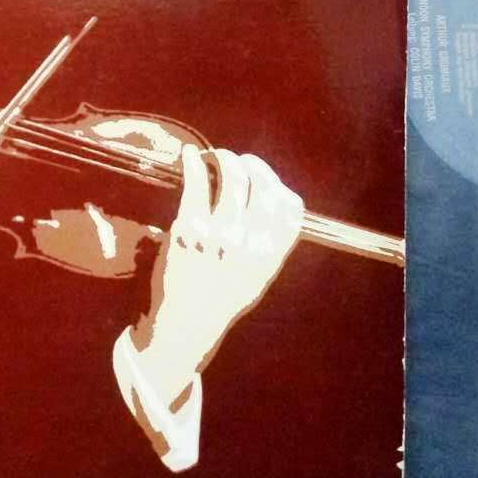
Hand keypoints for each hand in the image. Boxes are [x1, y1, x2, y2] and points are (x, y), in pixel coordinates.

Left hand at [133, 145, 302, 402]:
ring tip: (213, 157)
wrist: (186, 322)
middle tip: (235, 159)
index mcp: (271, 255)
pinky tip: (189, 156)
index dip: (278, 185)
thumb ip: (268, 244)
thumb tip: (268, 202)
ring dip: (223, 158)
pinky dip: (193, 162)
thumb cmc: (220, 298)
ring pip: (232, 177)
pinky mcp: (189, 226)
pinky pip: (197, 183)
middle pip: (262, 185)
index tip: (263, 177)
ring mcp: (219, 232)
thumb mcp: (258, 277)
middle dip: (251, 164)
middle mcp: (250, 242)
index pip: (291, 208)